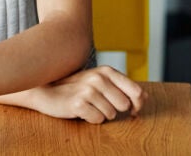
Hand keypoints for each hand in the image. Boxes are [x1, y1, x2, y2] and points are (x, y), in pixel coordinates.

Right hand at [31, 65, 146, 122]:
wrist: (46, 90)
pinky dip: (91, 119)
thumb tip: (144, 97)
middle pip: (125, 106)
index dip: (138, 105)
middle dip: (114, 109)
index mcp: (107, 71)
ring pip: (111, 114)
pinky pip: (98, 119)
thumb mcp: (100, 81)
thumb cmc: (76, 87)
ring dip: (101, 114)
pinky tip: (81, 110)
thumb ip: (122, 86)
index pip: (137, 92)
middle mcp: (98, 78)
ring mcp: (88, 90)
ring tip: (88, 106)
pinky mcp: (78, 103)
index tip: (133, 111)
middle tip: (99, 104)